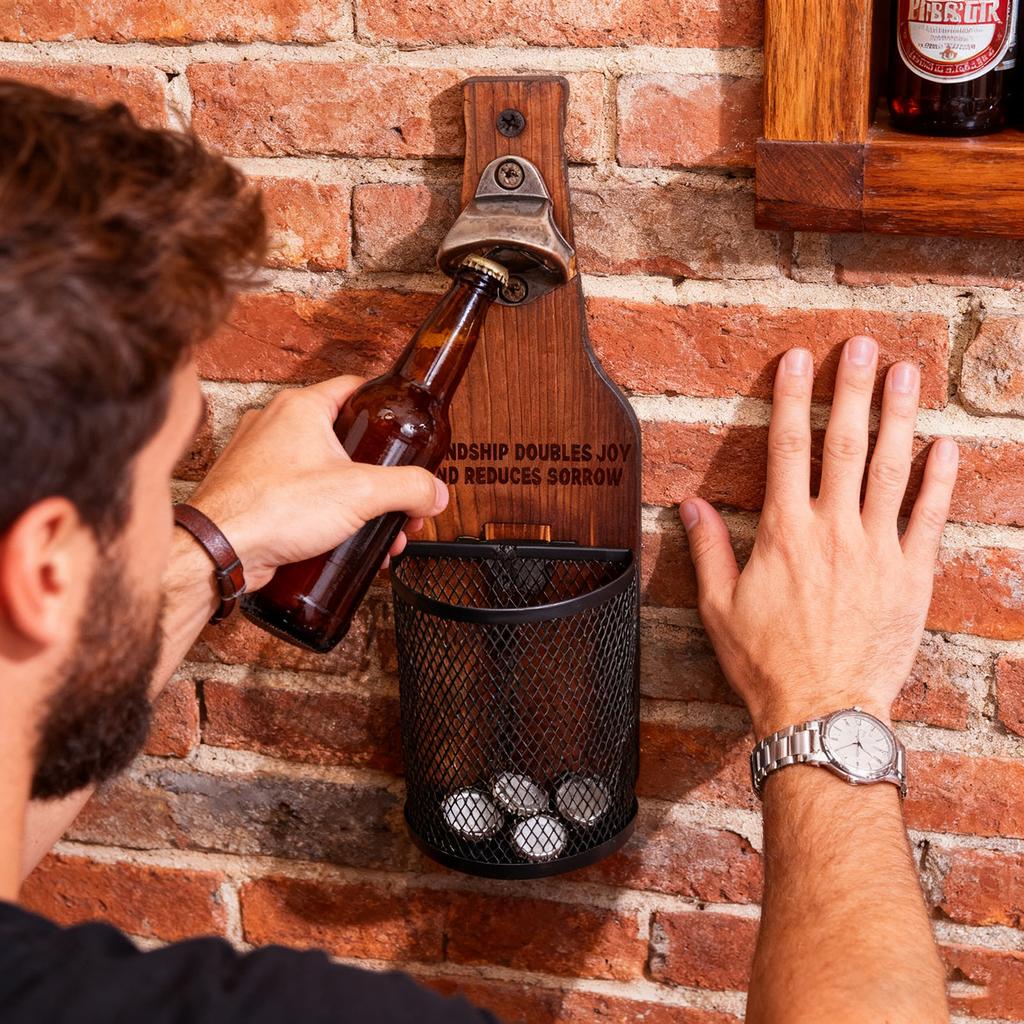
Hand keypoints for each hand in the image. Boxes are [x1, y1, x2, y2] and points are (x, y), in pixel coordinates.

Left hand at [187, 376, 448, 590]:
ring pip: (324, 471)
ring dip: (357, 501)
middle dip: (380, 475)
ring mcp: (261, 460)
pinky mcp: (254, 493)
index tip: (406, 425)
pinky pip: (301, 496)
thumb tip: (434, 493)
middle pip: (345, 439)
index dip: (387, 406)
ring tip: (380, 532)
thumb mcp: (361, 493)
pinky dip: (326, 514)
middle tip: (400, 498)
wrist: (220, 551)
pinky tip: (345, 543)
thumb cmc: (272, 508)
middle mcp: (276, 426)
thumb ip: (408, 489)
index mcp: (301, 408)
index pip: (355, 388)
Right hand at [680, 337, 958, 737]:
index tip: (797, 360)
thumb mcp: (719, 607)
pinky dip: (940, 479)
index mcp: (784, 533)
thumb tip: (689, 506)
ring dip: (898, 417)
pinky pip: (930, 517)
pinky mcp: (912, 575)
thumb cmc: (766, 662)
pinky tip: (946, 445)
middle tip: (862, 346)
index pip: (787, 449)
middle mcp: (833, 530)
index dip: (791, 399)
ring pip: (890, 469)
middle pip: (843, 445)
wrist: (823, 709)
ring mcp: (878, 549)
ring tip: (906, 373)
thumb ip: (707, 550)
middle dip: (851, 390)